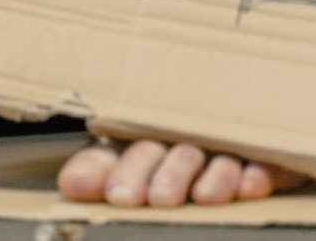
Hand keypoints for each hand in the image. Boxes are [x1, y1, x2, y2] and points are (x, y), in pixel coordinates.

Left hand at [58, 137, 308, 206]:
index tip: (118, 198)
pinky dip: (256, 172)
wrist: (212, 131)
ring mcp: (222, 147)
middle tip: (159, 200)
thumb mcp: (122, 164)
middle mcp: (183, 138)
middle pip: (174, 152)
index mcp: (145, 136)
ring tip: (204, 198)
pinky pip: (261, 160)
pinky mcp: (260, 157)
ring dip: (212, 177)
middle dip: (167, 176)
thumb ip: (97, 172)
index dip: (125, 173)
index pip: (133, 151)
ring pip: (217, 157)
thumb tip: (69, 185)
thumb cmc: (152, 155)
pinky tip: (249, 185)